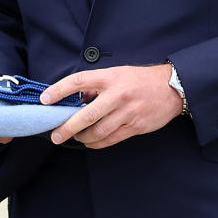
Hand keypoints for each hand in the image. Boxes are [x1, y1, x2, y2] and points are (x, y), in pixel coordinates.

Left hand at [41, 64, 182, 148]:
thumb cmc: (140, 80)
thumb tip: (76, 100)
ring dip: (82, 137)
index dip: (59, 90)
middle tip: (55, 135)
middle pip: (86, 115)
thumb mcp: (117, 74)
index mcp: (109, 78)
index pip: (78, 82)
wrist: (172, 88)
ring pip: (98, 131)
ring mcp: (126, 112)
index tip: (45, 99)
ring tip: (75, 137)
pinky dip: (97, 143)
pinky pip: (111, 139)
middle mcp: (117, 95)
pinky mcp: (135, 126)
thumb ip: (97, 86)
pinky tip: (90, 142)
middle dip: (67, 127)